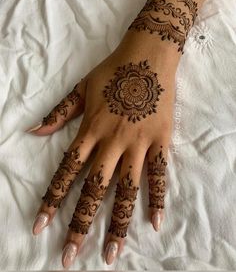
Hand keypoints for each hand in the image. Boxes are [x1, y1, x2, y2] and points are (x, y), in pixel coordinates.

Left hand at [28, 35, 175, 268]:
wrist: (146, 56)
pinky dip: (158, 197)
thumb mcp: (80, 89)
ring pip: (126, 189)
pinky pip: (159, 174)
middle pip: (94, 189)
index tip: (40, 225)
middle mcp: (112, 142)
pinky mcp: (160, 140)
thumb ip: (59, 113)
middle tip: (70, 255)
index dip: (52, 199)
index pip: (67, 171)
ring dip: (118, 223)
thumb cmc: (112, 72)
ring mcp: (138, 143)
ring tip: (111, 253)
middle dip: (80, 223)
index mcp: (91, 130)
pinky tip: (155, 222)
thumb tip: (33, 131)